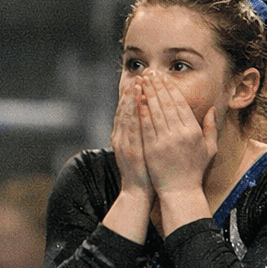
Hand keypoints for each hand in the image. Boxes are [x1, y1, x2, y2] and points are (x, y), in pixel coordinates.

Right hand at [112, 78, 150, 195]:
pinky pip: (132, 126)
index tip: (140, 80)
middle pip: (124, 109)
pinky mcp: (129, 148)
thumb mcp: (139, 149)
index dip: (132, 95)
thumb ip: (139, 132)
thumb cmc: (144, 171)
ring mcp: (123, 142)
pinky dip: (134, 111)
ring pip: (126, 114)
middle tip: (140, 75)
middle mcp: (120, 136)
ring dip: (132, 97)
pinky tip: (140, 101)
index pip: (126, 110)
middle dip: (132, 91)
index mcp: (122, 135)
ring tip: (139, 82)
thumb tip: (146, 115)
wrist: (138, 192)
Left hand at [138, 72, 215, 196]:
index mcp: (193, 132)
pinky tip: (137, 99)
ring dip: (148, 93)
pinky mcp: (152, 148)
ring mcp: (165, 141)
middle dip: (158, 86)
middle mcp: (180, 134)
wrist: (180, 191)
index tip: (164, 77)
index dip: (171, 89)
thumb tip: (211, 108)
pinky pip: (146, 125)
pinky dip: (141, 110)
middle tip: (151, 73)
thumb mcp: (209, 149)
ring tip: (143, 80)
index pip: (181, 104)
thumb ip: (210, 128)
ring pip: (155, 111)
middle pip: (167, 104)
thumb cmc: (194, 170)